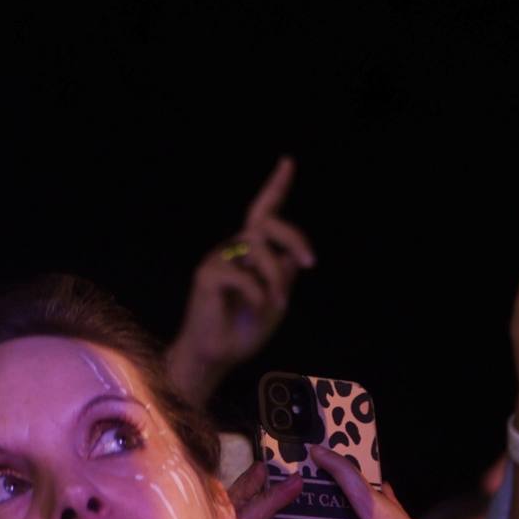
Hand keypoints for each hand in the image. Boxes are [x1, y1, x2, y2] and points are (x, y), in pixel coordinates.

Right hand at [165, 156, 313, 400]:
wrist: (215, 356)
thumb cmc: (242, 330)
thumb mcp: (274, 301)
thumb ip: (284, 277)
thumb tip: (294, 255)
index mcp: (250, 253)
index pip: (263, 213)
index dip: (275, 186)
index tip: (288, 162)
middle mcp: (233, 249)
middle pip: (266, 223)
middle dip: (294, 237)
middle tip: (310, 263)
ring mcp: (218, 259)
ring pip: (260, 250)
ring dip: (277, 279)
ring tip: (276, 305)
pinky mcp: (207, 274)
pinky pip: (244, 275)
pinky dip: (257, 294)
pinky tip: (254, 308)